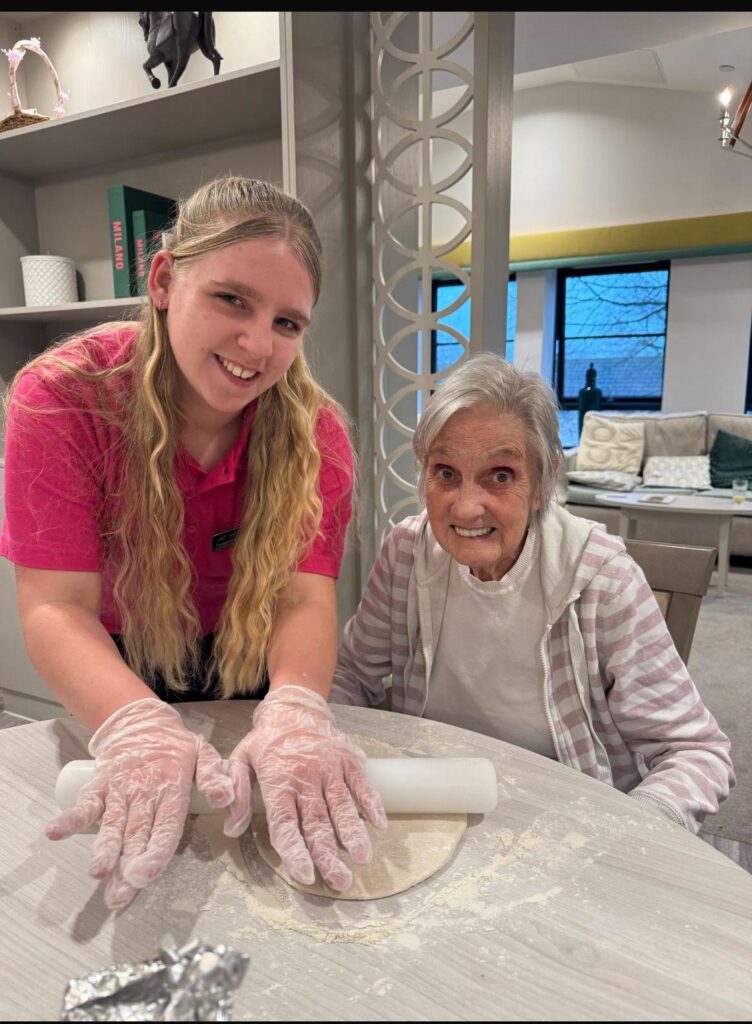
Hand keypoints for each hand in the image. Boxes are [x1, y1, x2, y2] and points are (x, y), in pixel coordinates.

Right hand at [46, 697, 232, 909]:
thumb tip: (223, 799)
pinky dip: (71, 817)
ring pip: (112, 824)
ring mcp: (119, 790)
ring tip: (97, 872)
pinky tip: (56, 832)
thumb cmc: (175, 748)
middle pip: (136, 834)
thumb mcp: (203, 753)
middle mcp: (144, 793)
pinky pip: (86, 803)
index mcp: (172, 789)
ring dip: (104, 849)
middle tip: (120, 895)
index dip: (155, 852)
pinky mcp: (100, 786)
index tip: (145, 874)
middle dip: (128, 866)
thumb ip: (213, 776)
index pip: (165, 826)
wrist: (142, 722)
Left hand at [224, 685, 386, 890]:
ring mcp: (330, 768)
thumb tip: (231, 829)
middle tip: (340, 881)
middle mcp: (305, 777)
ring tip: (363, 858)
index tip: (306, 874)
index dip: (295, 850)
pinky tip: (379, 823)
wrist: (295, 706)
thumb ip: (236, 793)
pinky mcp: (348, 759)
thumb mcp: (241, 760)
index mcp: (278, 781)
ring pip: (342, 806)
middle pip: (317, 822)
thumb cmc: (266, 740)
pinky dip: (371, 803)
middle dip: (329, 854)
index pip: (285, 823)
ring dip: (353, 833)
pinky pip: (361, 784)